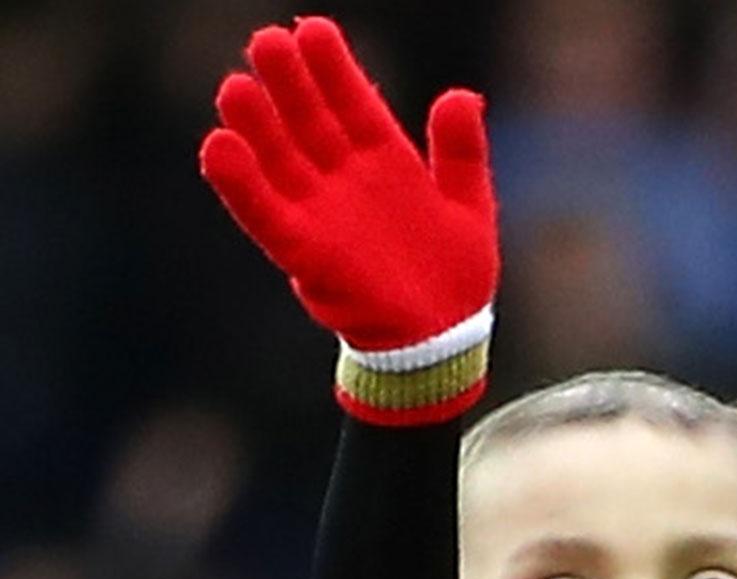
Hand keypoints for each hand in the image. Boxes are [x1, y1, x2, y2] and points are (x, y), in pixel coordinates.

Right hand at [198, 16, 496, 422]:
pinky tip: (218, 147)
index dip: (333, 70)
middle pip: (309, 122)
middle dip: (289, 84)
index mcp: (385, 163)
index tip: (314, 30)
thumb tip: (461, 96)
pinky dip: (241, 185)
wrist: (443, 342)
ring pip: (280, 161)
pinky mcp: (305, 253)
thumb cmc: (456, 278)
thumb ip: (460, 153)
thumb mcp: (470, 208)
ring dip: (257, 126)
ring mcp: (321, 213)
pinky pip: (265, 215)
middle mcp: (344, 180)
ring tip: (237, 87)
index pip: (353, 104)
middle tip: (266, 41)